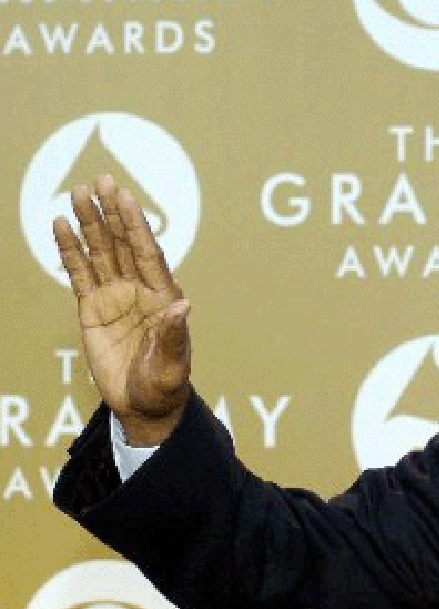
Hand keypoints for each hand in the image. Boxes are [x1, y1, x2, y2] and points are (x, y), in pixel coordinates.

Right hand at [53, 174, 190, 445]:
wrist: (144, 404)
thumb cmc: (165, 384)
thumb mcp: (173, 364)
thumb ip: (174, 335)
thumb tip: (182, 303)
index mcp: (163, 296)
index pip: (147, 252)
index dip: (136, 225)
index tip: (125, 196)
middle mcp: (140, 289)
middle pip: (122, 243)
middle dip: (112, 212)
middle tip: (101, 179)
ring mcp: (115, 296)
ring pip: (100, 252)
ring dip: (90, 223)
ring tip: (77, 192)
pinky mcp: (93, 308)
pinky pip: (79, 273)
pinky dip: (70, 250)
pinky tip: (60, 226)